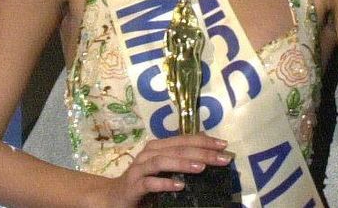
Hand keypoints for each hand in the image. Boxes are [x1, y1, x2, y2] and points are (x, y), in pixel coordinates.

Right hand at [93, 134, 231, 206]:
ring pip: (162, 161)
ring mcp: (139, 169)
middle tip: (222, 158)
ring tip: (202, 167)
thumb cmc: (143, 183)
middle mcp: (148, 154)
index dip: (204, 140)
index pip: (184, 139)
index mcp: (158, 147)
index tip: (224, 145)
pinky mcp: (132, 186)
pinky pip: (149, 183)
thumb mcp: (164, 171)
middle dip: (201, 151)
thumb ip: (180, 161)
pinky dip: (164, 183)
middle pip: (176, 148)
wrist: (113, 198)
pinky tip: (179, 185)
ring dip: (183, 163)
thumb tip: (207, 153)